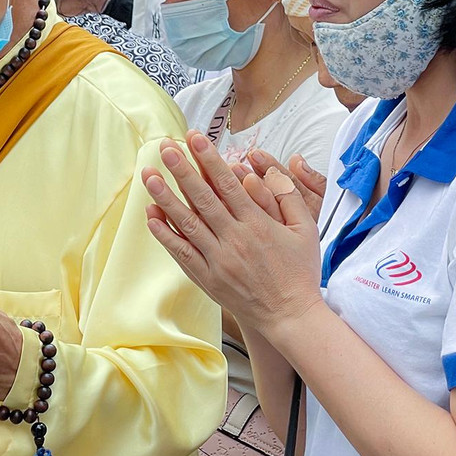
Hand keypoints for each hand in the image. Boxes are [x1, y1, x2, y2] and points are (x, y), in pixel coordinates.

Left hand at [145, 132, 322, 335]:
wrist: (290, 316)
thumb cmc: (300, 272)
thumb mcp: (306, 230)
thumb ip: (288, 198)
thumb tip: (266, 172)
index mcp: (258, 225)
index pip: (228, 184)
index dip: (209, 159)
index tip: (194, 138)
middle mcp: (235, 240)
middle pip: (203, 198)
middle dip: (182, 170)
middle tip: (165, 147)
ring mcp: (218, 261)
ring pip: (187, 223)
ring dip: (166, 198)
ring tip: (149, 176)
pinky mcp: (208, 279)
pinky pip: (182, 253)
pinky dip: (165, 234)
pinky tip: (151, 216)